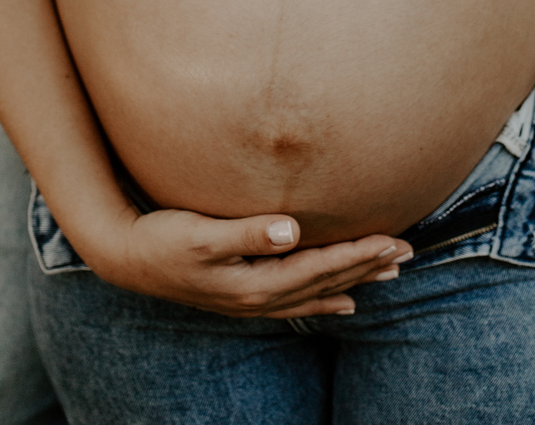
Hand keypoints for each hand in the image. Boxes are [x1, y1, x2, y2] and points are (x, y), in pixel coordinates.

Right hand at [91, 204, 411, 319]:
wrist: (126, 257)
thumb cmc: (163, 238)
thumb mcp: (201, 234)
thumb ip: (247, 232)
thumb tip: (290, 230)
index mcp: (254, 283)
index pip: (319, 268)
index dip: (357, 255)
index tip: (392, 240)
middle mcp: (259, 297)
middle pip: (326, 283)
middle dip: (367, 266)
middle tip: (408, 251)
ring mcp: (252, 300)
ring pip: (317, 293)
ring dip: (354, 281)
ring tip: (391, 273)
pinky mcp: (244, 294)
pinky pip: (297, 302)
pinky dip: (325, 301)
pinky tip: (345, 303)